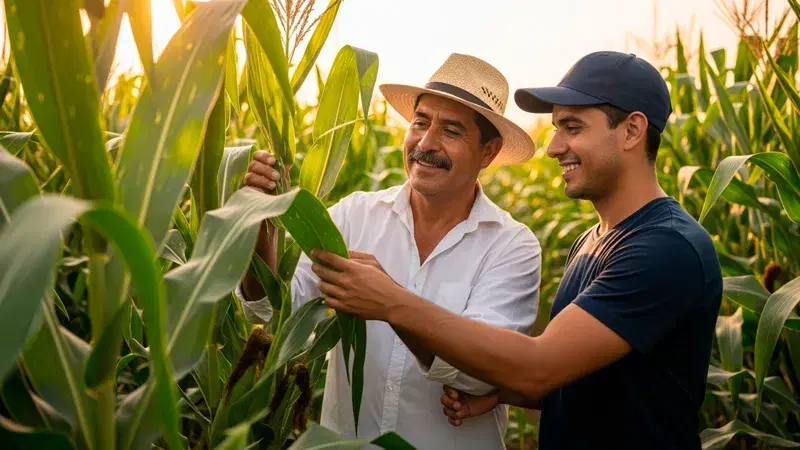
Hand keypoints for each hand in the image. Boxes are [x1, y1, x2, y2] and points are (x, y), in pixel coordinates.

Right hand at [239, 151, 288, 300]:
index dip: (263, 156)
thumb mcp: (281, 198)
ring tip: (272, 185)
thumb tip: (288, 162)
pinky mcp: (241, 205)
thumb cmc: (273, 222)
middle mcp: (249, 186)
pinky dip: (255, 189)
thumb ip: (282, 180)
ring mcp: (244, 195)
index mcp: (259, 181)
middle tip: (275, 176)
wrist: (266, 246)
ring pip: (247, 177)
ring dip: (260, 177)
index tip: (273, 160)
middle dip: (263, 167)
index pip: (256, 160)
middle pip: (251, 166)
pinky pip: (244, 191)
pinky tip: (265, 193)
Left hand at [311, 250, 401, 320]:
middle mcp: (345, 281)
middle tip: (316, 265)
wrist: (390, 303)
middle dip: (316, 267)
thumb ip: (357, 256)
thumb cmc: (383, 280)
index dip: (319, 254)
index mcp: (353, 269)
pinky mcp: (344, 307)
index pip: (330, 258)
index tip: (314, 252)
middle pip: (322, 272)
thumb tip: (343, 252)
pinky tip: (330, 293)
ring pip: (323, 287)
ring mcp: (343, 296)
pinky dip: (326, 296)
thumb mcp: (373, 262)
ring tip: (324, 280)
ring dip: (321, 281)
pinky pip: (327, 300)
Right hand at [440, 386, 498, 426]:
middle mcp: (455, 394)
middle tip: (458, 406)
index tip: (456, 395)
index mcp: (457, 385)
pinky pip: (452, 418)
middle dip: (449, 404)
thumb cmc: (487, 386)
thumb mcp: (478, 382)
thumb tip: (466, 375)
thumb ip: (469, 381)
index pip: (446, 388)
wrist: (495, 395)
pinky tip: (459, 421)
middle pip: (444, 399)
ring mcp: (458, 404)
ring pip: (446, 409)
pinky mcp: (461, 413)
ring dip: (452, 413)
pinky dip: (453, 421)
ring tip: (460, 415)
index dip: (449, 392)